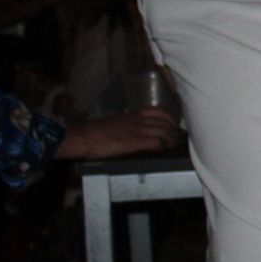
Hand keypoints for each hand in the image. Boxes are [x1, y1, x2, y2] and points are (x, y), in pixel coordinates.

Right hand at [56, 107, 179, 160]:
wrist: (84, 137)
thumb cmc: (98, 131)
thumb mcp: (118, 122)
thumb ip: (132, 123)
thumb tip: (142, 130)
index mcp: (135, 114)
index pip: (161, 111)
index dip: (172, 119)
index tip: (174, 127)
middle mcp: (139, 120)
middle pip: (167, 123)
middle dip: (175, 131)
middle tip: (176, 139)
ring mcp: (138, 130)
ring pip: (165, 132)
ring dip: (172, 140)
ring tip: (171, 146)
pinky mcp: (134, 142)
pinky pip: (156, 142)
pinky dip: (163, 146)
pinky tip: (162, 150)